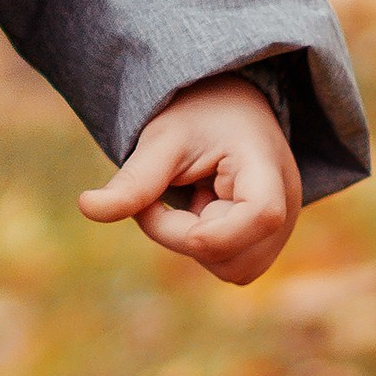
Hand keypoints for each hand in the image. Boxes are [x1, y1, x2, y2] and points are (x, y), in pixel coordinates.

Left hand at [76, 75, 300, 286]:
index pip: (260, 216)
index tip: (156, 207)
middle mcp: (288, 204)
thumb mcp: (161, 139)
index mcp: (267, 167)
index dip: (208, 231)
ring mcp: (283, 227)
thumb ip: (134, 179)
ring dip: (192, 243)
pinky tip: (199, 211)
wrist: (226, 105)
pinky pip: (231, 266)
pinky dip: (203, 247)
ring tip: (187, 198)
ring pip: (232, 270)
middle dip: (183, 236)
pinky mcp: (267, 240)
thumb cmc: (197, 114)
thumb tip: (87, 208)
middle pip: (236, 257)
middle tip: (158, 199)